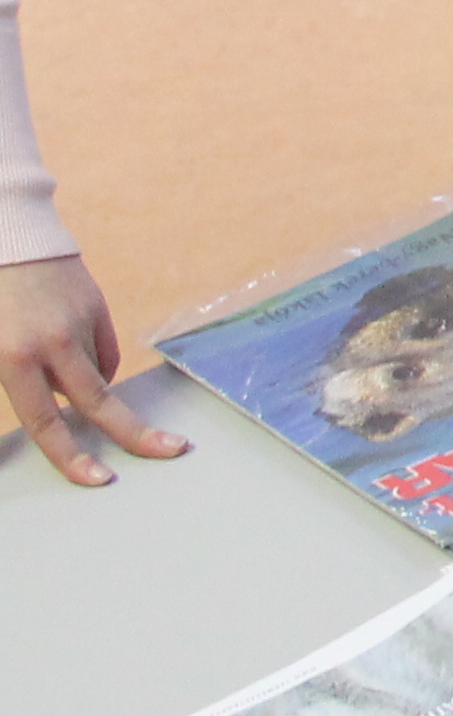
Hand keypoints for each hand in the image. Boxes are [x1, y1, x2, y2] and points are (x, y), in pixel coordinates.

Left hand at [0, 254, 189, 488]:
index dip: (71, 456)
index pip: (46, 421)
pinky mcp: (96, 307)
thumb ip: (15, 380)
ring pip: (98, 375)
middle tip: (172, 450)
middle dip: (136, 433)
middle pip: (100, 402)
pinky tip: (73, 350)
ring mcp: (80, 324)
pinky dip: (92, 362)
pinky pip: (103, 350)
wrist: (9, 237)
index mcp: (14, 359)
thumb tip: (56, 408)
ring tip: (64, 368)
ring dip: (88, 389)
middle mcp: (53, 345)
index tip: (98, 479)